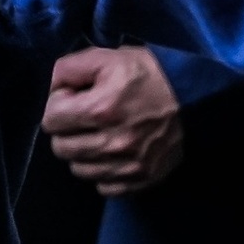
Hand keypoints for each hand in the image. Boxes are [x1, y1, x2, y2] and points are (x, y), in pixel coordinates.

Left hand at [41, 45, 183, 195]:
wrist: (193, 97)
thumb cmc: (147, 73)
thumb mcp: (106, 57)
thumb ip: (70, 69)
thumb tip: (53, 89)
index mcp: (100, 109)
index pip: (51, 120)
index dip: (56, 104)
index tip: (71, 97)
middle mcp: (112, 143)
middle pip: (61, 148)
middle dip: (64, 129)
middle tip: (80, 116)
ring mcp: (128, 165)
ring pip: (79, 169)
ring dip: (81, 151)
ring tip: (96, 133)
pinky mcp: (142, 179)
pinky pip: (104, 186)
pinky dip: (102, 171)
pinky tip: (110, 152)